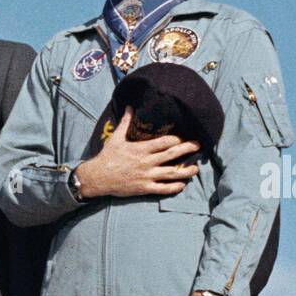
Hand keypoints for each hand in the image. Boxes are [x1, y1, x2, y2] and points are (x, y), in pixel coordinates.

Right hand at [72, 107, 200, 198]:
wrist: (98, 178)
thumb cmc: (107, 157)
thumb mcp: (116, 138)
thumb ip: (125, 122)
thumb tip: (130, 107)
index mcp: (141, 149)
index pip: (165, 142)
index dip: (177, 139)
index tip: (183, 138)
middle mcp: (146, 162)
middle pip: (172, 155)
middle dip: (187, 149)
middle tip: (197, 146)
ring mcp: (146, 176)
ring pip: (171, 173)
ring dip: (186, 171)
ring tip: (195, 169)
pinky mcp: (144, 188)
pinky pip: (163, 189)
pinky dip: (174, 187)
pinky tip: (182, 185)